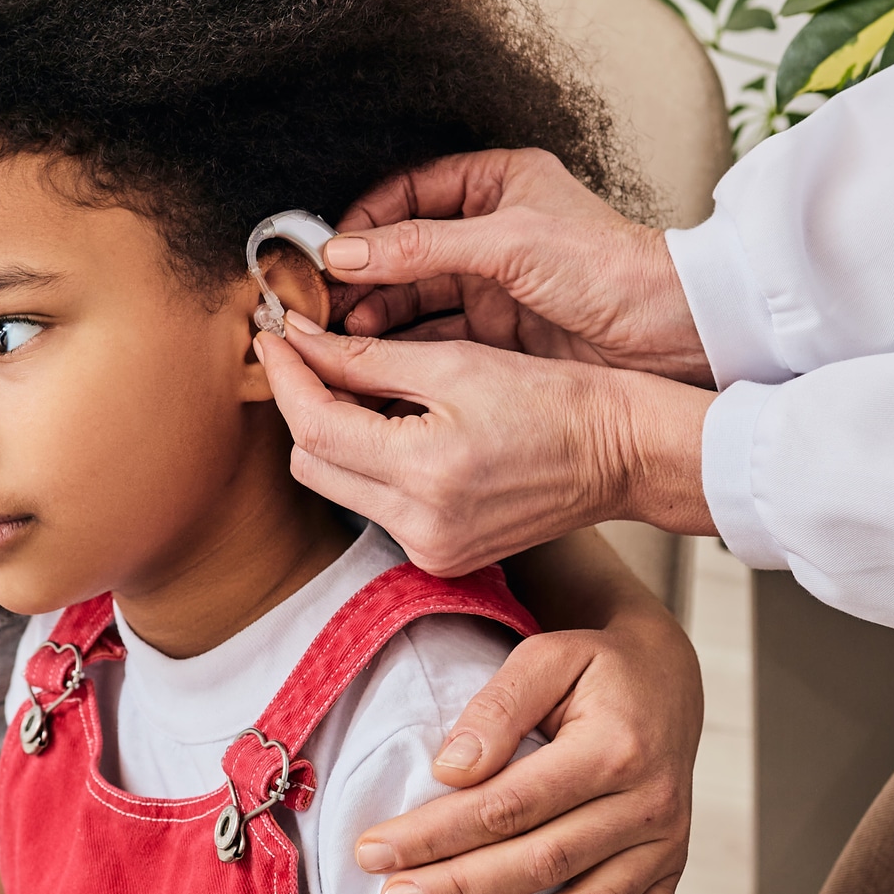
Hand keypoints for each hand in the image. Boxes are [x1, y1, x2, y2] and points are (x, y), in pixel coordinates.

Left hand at [256, 320, 714, 573]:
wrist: (620, 453)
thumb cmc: (552, 400)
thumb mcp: (455, 364)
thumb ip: (364, 359)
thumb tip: (296, 341)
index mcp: (425, 475)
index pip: (314, 426)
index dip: (286, 376)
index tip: (272, 336)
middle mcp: (420, 527)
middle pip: (312, 463)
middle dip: (303, 405)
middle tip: (307, 353)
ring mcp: (430, 550)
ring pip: (336, 486)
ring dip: (332, 434)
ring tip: (352, 383)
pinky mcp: (440, 557)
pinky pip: (373, 505)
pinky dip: (367, 463)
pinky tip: (389, 424)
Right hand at [330, 149, 712, 386]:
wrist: (674, 332)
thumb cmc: (609, 267)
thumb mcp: (507, 244)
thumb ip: (421, 247)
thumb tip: (344, 251)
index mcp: (497, 184)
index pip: (408, 192)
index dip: (366, 220)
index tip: (331, 251)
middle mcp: (490, 231)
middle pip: (404, 249)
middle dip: (363, 275)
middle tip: (325, 302)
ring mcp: (493, 283)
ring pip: (415, 295)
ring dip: (378, 312)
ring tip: (346, 332)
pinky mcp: (500, 332)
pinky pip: (437, 334)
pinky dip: (405, 345)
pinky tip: (376, 357)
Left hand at [355, 597, 701, 893]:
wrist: (667, 679)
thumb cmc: (593, 666)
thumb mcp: (545, 658)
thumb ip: (498, 708)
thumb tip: (451, 769)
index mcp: (612, 747)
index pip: (509, 803)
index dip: (438, 832)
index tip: (375, 850)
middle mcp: (646, 803)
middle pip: (540, 861)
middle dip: (460, 889)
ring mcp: (664, 843)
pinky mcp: (672, 867)